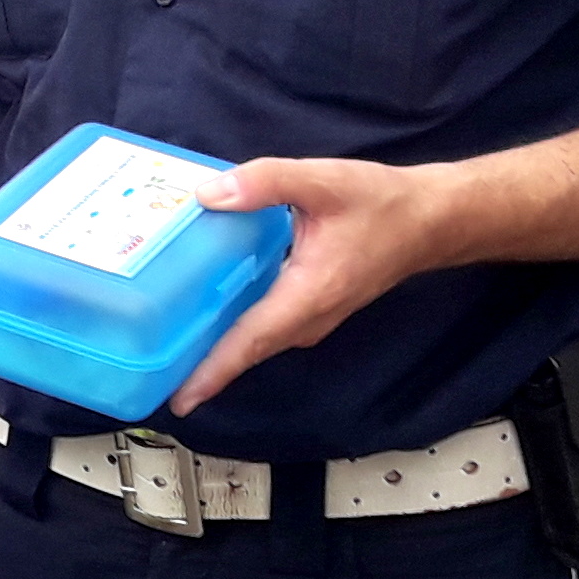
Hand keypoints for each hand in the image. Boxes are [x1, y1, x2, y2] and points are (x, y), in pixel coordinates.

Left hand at [169, 158, 459, 415]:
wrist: (431, 220)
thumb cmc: (381, 203)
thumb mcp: (321, 180)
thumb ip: (264, 182)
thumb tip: (208, 194)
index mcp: (308, 295)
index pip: (251, 341)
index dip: (213, 370)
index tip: (180, 397)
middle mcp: (307, 318)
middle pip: (245, 350)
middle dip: (199, 365)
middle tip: (148, 370)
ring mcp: (309, 318)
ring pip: (253, 340)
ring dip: (213, 346)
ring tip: (159, 345)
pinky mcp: (308, 308)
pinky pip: (262, 325)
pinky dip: (231, 324)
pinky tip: (199, 306)